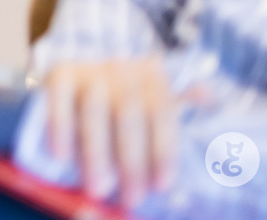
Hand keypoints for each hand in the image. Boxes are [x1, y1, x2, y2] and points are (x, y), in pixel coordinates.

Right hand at [43, 57, 175, 205]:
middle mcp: (121, 69)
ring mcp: (88, 69)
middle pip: (128, 115)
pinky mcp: (58, 73)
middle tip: (129, 197)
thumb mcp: (157, 97)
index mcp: (152, 76)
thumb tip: (209, 97)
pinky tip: (62, 157)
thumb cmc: (125, 99)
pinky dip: (59, 128)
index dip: (162, 151)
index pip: (162, 113)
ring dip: (96, 154)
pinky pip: (58, 101)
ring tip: (97, 189)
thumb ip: (182, 99)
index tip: (161, 186)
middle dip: (130, 161)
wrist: (82, 73)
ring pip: (93, 111)